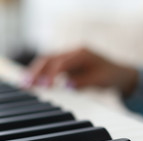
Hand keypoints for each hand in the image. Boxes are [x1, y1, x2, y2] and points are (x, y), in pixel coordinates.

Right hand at [23, 47, 137, 95]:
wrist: (119, 73)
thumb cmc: (111, 76)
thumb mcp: (100, 80)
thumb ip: (83, 82)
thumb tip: (66, 85)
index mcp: (82, 53)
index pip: (61, 63)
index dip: (50, 74)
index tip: (43, 86)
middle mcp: (73, 52)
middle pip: (49, 59)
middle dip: (36, 72)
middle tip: (25, 85)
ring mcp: (68, 57)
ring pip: (47, 62)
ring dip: (35, 72)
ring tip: (24, 84)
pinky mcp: (66, 64)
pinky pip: (50, 67)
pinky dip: (40, 74)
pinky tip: (32, 82)